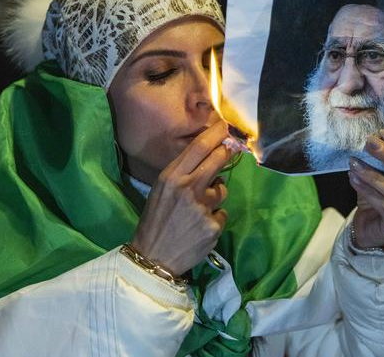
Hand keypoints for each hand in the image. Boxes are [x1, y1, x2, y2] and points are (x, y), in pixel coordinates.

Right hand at [131, 120, 231, 274]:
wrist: (152, 257)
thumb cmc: (155, 221)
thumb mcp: (161, 191)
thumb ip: (182, 174)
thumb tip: (208, 155)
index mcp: (171, 177)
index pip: (198, 147)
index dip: (216, 133)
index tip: (226, 126)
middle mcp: (187, 188)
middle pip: (217, 159)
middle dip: (227, 152)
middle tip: (231, 149)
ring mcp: (202, 207)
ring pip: (222, 190)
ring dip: (215, 196)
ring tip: (198, 210)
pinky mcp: (213, 226)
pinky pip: (222, 214)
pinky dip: (214, 219)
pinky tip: (199, 228)